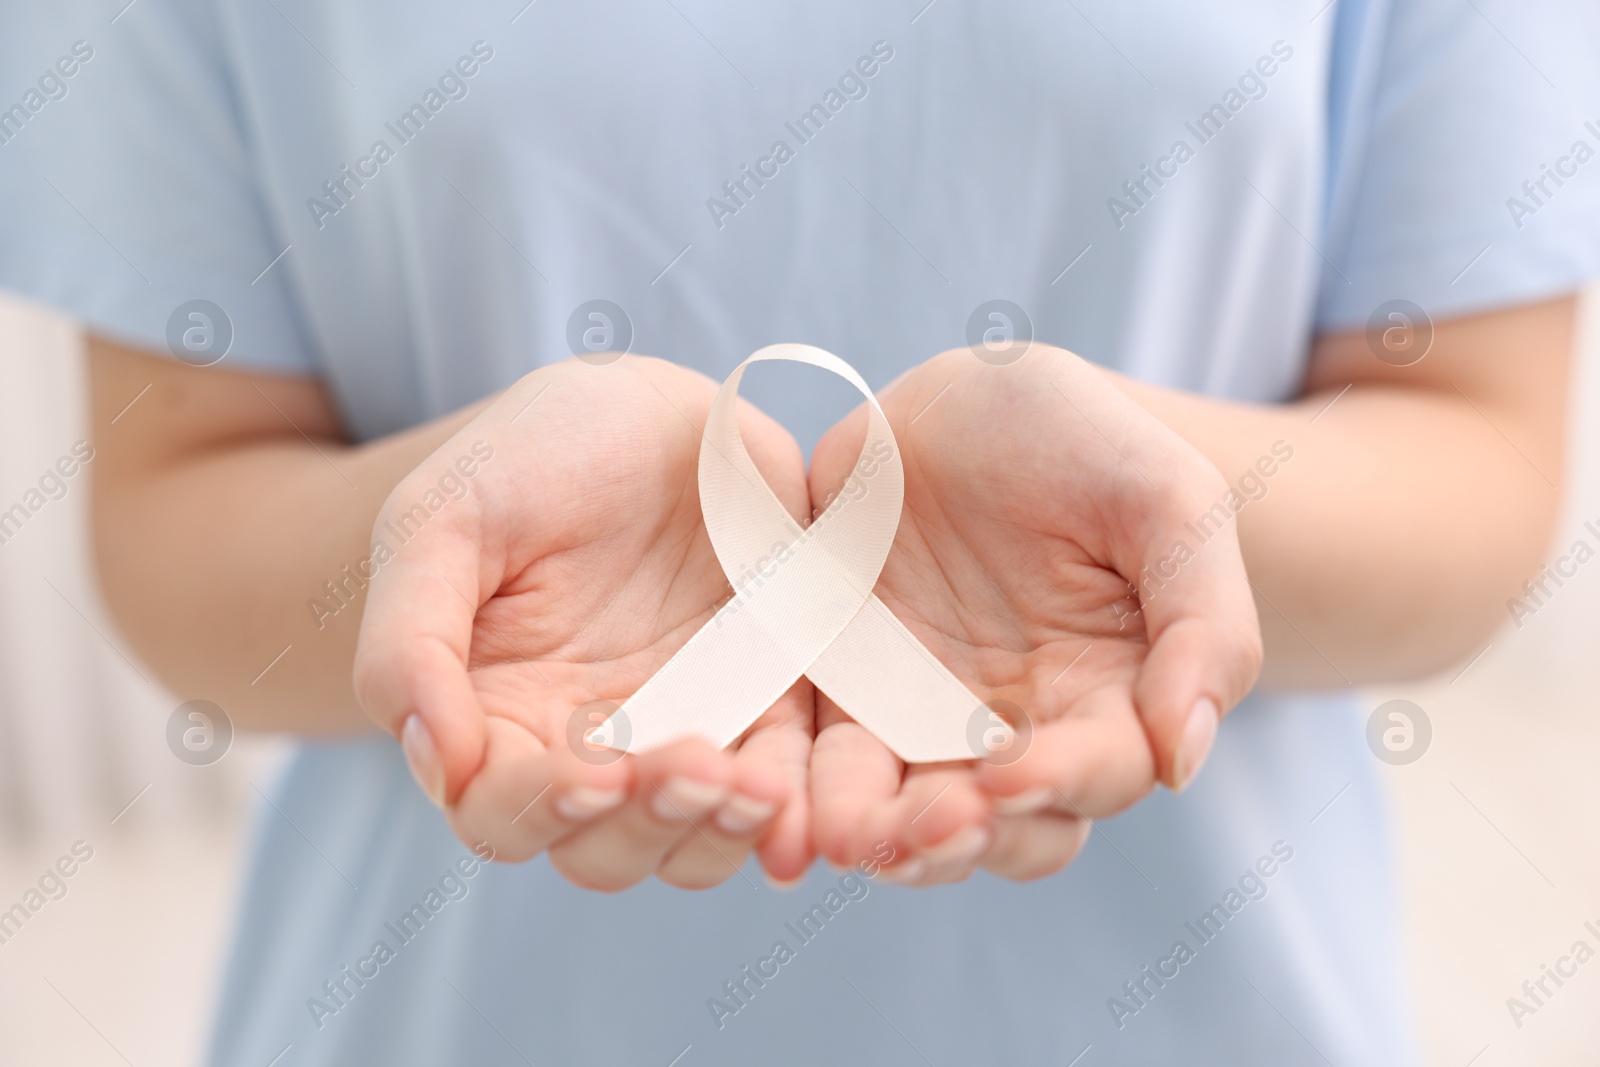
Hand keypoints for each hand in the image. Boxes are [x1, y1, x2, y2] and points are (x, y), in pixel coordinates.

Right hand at [353, 357, 814, 889]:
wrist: (645, 406)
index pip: (502, 812)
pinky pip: (788, 777)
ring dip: (724, 831)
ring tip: (757, 787)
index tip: (594, 776)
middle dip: (649, 827)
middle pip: (606, 850)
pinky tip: (806, 801)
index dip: (542, 811)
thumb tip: (438, 764)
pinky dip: (797, 804)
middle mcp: (590, 746)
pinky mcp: (770, 700)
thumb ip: (410, 641)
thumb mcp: (440, 522)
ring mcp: (685, 731)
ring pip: (696, 839)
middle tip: (695, 769)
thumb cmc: (525, 457)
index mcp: (496, 718)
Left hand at [808, 345, 1261, 884]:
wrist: (973, 394)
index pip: (1099, 772)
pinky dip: (799, 785)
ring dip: (876, 833)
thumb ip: (1204, 625)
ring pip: (901, 811)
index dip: (1062, 783)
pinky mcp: (839, 686)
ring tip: (842, 834)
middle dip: (959, 838)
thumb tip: (1187, 758)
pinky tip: (778, 797)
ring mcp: (920, 715)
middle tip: (921, 828)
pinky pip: (816, 753)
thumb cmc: (1090, 441)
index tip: (1013, 776)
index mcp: (1110, 697)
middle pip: (997, 827)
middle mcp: (1016, 729)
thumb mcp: (1171, 503)